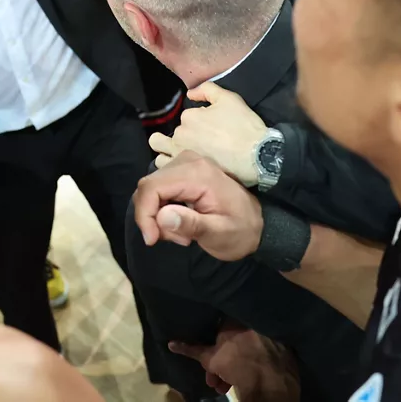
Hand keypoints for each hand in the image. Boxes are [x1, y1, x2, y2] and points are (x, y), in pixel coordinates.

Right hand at [132, 150, 264, 260]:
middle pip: (148, 187)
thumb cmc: (240, 230)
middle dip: (153, 218)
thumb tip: (161, 217)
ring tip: (183, 233)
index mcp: (197, 174)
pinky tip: (182, 221)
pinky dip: (163, 209)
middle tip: (176, 238)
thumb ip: (191, 224)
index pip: (152, 187)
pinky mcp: (183, 169)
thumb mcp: (219, 234)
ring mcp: (185, 163)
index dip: (144, 214)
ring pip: (151, 189)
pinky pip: (159, 189)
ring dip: (159, 215)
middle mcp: (188, 161)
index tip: (152, 239)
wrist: (256, 223)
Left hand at [149, 82, 267, 184]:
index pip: (187, 117)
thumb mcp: (229, 98)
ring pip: (160, 152)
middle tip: (194, 144)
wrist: (257, 155)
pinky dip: (171, 167)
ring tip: (183, 157)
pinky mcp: (184, 173)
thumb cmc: (244, 126)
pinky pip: (166, 169)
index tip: (213, 129)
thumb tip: (190, 94)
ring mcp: (180, 155)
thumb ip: (206, 90)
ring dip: (168, 152)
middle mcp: (180, 135)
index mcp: (189, 117)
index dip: (199, 121)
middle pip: (169, 135)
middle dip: (178, 137)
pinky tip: (184, 169)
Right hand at [169, 326, 299, 401]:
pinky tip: (249, 380)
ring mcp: (271, 334)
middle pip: (234, 341)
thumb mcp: (211, 359)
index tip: (210, 363)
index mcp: (238, 319)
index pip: (219, 327)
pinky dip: (255, 365)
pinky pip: (265, 353)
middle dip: (223, 361)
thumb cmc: (238, 367)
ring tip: (228, 386)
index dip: (213, 347)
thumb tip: (171, 344)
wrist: (271, 384)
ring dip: (236, 367)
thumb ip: (193, 349)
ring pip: (248, 349)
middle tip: (216, 380)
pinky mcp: (285, 347)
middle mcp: (255, 322)